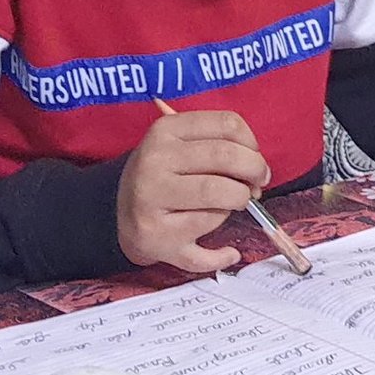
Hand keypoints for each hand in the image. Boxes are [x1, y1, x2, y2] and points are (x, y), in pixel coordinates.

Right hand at [117, 109, 268, 274]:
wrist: (115, 215)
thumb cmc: (162, 177)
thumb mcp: (178, 146)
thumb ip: (218, 144)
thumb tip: (259, 168)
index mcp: (165, 131)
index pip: (227, 124)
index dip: (252, 144)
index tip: (255, 158)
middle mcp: (154, 161)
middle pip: (225, 157)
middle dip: (254, 171)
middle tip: (256, 185)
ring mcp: (151, 198)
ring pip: (218, 194)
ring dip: (238, 201)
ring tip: (235, 206)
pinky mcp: (156, 235)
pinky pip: (207, 233)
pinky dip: (226, 249)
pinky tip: (228, 250)